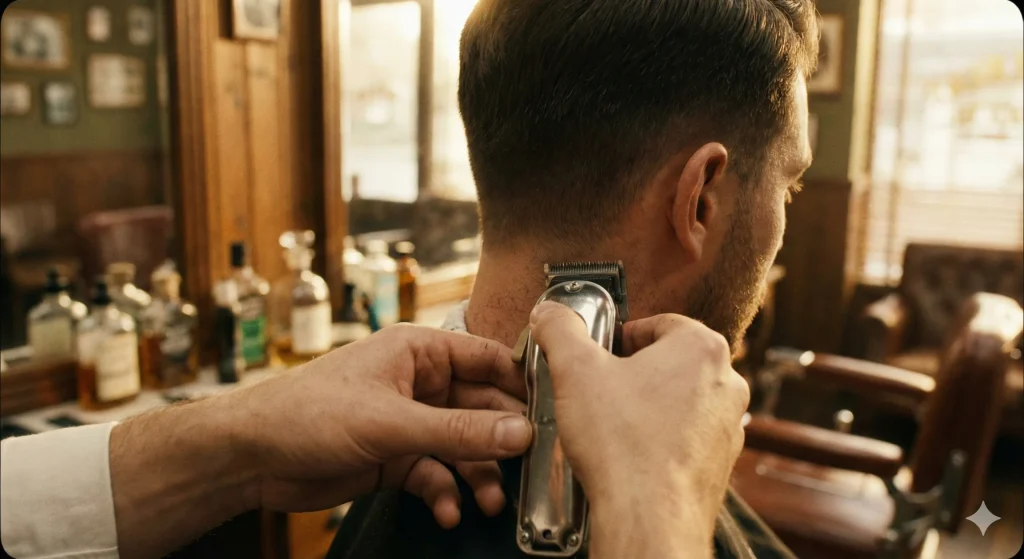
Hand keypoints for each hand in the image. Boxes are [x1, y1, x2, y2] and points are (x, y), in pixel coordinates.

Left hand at [223, 324, 530, 526]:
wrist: (252, 457)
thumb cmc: (308, 412)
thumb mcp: (391, 422)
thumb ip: (458, 431)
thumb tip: (517, 433)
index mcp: (419, 352)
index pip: (487, 358)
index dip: (521, 383)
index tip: (553, 411)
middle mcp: (419, 383)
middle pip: (481, 408)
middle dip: (502, 440)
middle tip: (528, 468)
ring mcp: (408, 422)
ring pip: (462, 446)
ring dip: (477, 474)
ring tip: (488, 502)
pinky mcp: (395, 457)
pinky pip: (435, 473)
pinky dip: (443, 492)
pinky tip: (445, 510)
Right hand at [529, 302, 749, 557]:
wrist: (649, 518)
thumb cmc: (623, 444)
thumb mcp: (575, 371)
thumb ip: (560, 330)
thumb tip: (549, 313)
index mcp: (702, 347)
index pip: (656, 323)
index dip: (618, 337)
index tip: (595, 355)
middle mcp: (726, 383)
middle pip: (669, 361)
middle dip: (632, 372)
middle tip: (598, 389)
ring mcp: (728, 426)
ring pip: (678, 400)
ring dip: (646, 406)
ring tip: (610, 424)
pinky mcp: (720, 462)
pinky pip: (684, 438)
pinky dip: (659, 440)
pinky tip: (629, 453)